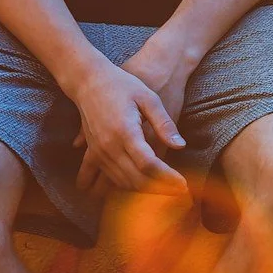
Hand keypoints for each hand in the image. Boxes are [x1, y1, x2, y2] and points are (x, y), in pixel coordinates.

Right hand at [65, 59, 186, 193]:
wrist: (88, 81)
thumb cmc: (122, 85)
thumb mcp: (148, 98)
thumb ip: (164, 123)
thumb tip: (180, 145)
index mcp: (125, 131)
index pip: (149, 164)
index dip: (167, 178)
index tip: (183, 184)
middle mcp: (109, 146)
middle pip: (136, 179)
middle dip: (160, 189)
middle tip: (180, 192)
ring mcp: (98, 152)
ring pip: (122, 183)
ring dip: (144, 191)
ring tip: (165, 192)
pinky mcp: (93, 153)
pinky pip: (108, 178)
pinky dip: (125, 187)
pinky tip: (141, 189)